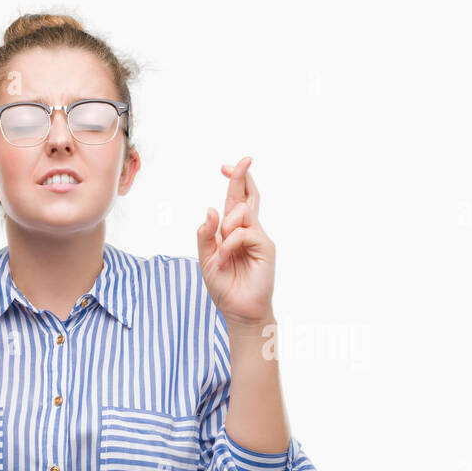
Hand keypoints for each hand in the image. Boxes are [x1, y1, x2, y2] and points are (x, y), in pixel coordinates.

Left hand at [195, 157, 276, 327]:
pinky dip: (230, 242)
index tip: (226, 166)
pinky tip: (226, 257)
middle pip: (247, 195)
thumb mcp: (205, 259)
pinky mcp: (266, 247)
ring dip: (226, 226)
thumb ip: (205, 235)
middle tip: (244, 159)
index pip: (235, 200)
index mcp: (233, 231)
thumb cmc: (224, 287)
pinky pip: (244, 232)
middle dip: (242, 175)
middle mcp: (248, 230)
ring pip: (241, 212)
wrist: (239, 311)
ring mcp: (258, 237)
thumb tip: (210, 210)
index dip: (234, 180)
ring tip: (222, 251)